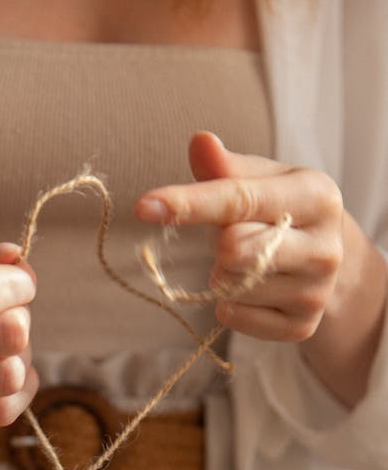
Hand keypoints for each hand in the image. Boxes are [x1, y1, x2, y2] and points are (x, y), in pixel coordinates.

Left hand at [134, 131, 343, 343]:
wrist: (320, 259)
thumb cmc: (278, 209)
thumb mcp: (259, 179)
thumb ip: (225, 168)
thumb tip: (200, 142)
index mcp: (317, 196)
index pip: (239, 200)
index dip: (188, 203)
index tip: (144, 207)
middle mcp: (325, 247)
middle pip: (234, 250)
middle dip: (219, 243)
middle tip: (234, 236)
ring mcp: (316, 292)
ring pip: (231, 288)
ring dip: (223, 276)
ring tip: (249, 262)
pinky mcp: (301, 327)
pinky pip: (234, 317)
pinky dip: (229, 305)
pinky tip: (251, 290)